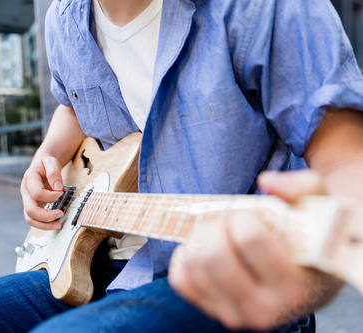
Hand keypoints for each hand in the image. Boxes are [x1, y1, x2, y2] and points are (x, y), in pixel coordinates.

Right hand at [20, 156, 65, 229]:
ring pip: (30, 218)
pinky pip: (34, 219)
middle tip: (61, 213)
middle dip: (46, 216)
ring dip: (44, 225)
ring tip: (58, 225)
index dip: (51, 196)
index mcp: (29, 179)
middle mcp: (25, 191)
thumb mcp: (51, 162)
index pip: (37, 193)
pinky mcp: (32, 206)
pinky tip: (55, 223)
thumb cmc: (46, 164)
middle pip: (30, 210)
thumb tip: (58, 188)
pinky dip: (44, 224)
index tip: (61, 193)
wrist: (41, 166)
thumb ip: (54, 172)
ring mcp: (27, 200)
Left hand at [168, 170, 342, 329]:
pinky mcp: (212, 311)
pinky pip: (179, 279)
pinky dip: (185, 256)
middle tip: (230, 222)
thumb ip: (304, 187)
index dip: (243, 216)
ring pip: (193, 266)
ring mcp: (236, 315)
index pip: (249, 238)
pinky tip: (206, 249)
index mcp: (296, 286)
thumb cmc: (311, 242)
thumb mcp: (321, 212)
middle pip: (213, 256)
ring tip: (220, 234)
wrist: (307, 283)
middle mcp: (265, 310)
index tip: (252, 216)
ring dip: (199, 237)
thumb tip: (266, 182)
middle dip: (215, 226)